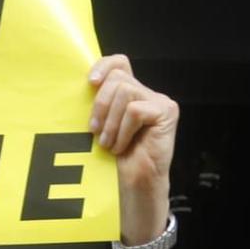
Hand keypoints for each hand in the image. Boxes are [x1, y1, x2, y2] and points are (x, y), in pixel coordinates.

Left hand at [88, 55, 177, 240]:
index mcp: (132, 94)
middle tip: (96, 132)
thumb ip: (100, 104)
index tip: (89, 82)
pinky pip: (134, 110)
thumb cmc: (117, 160)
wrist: (135, 186)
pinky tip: (122, 146)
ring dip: (111, 122)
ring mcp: (160, 102)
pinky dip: (123, 130)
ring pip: (125, 92)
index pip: (120, 63)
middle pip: (118, 78)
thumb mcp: (102, 126)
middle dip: (100, 105)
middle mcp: (149, 94)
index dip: (103, 65)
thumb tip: (83, 85)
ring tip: (109, 144)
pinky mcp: (166, 113)